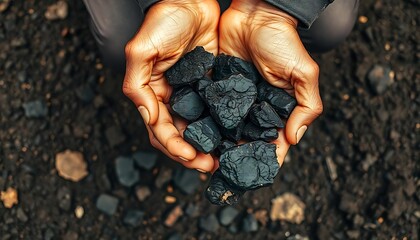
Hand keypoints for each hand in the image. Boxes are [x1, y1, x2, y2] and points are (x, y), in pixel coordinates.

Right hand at [123, 0, 219, 171]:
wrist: (190, 0)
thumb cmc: (163, 21)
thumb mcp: (142, 51)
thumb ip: (138, 85)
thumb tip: (148, 117)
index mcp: (153, 94)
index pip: (160, 129)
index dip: (174, 146)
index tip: (192, 157)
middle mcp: (172, 98)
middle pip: (179, 135)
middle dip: (191, 154)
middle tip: (210, 166)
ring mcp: (192, 93)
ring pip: (198, 128)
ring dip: (208, 146)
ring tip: (222, 158)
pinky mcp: (210, 86)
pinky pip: (215, 112)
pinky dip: (221, 127)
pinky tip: (232, 136)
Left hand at [219, 0, 322, 164]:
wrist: (255, 14)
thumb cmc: (283, 41)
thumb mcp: (304, 73)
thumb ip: (306, 106)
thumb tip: (293, 139)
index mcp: (277, 110)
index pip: (272, 143)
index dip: (265, 161)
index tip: (252, 179)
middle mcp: (254, 109)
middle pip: (246, 142)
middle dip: (235, 160)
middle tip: (222, 176)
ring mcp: (234, 100)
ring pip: (225, 131)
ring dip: (217, 148)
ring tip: (205, 162)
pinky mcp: (217, 88)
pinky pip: (209, 111)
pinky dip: (203, 126)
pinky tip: (194, 138)